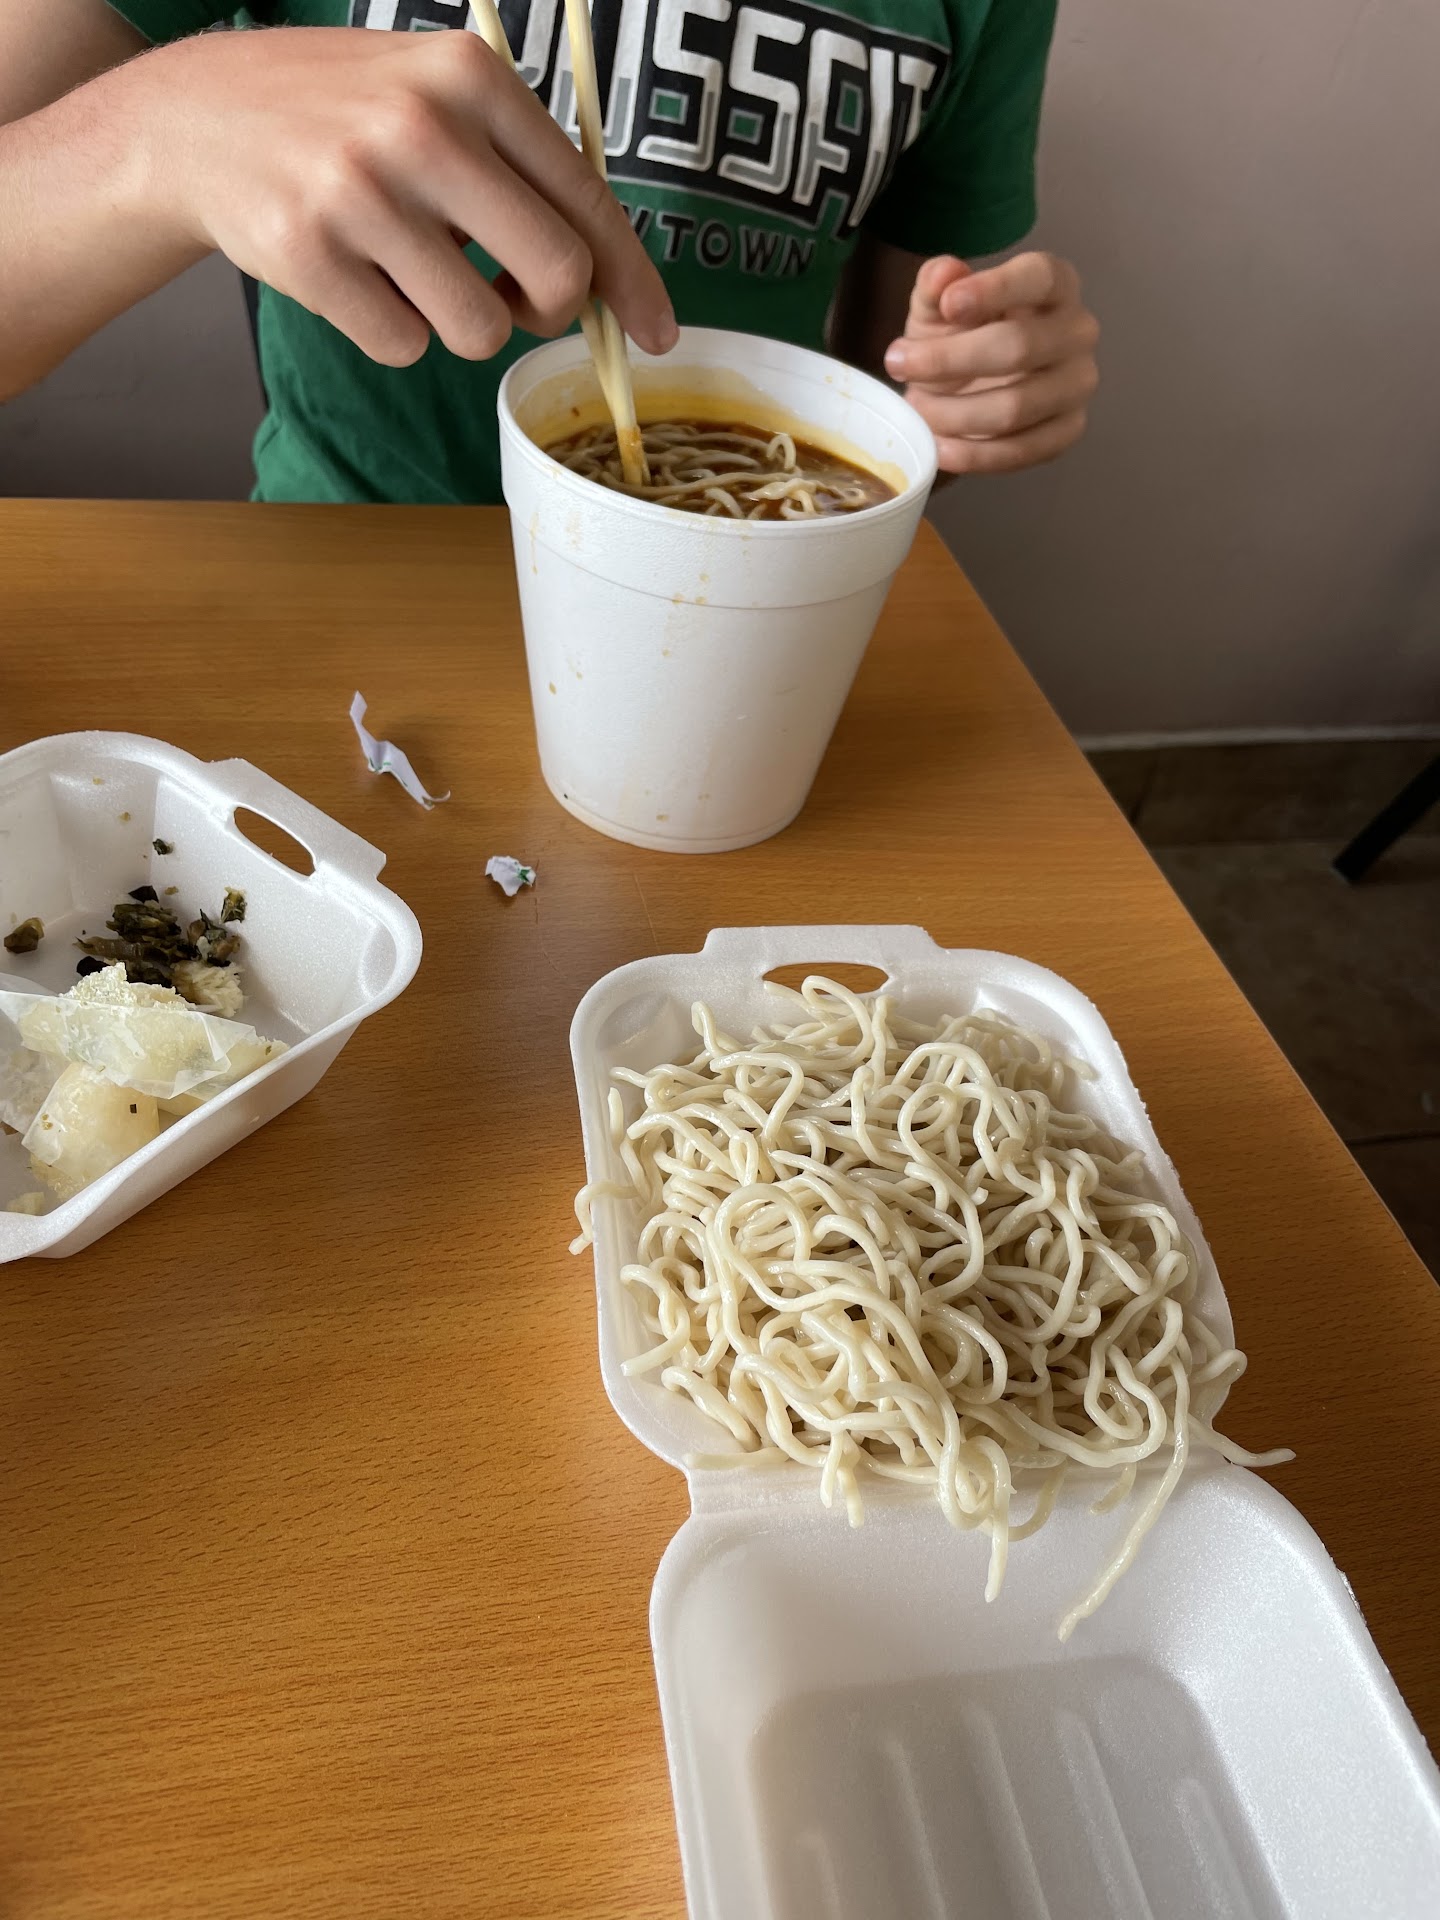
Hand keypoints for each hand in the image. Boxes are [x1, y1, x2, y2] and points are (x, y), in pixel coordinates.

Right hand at [135, 27, 675, 367]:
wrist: (197, 117)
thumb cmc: (342, 117)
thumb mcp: (433, 95)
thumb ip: (518, 167)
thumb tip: (605, 275)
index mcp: (471, 77)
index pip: (588, 201)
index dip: (632, 281)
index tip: (658, 331)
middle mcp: (422, 126)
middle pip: (556, 276)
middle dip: (546, 311)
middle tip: (511, 301)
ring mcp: (361, 191)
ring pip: (479, 330)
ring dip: (458, 324)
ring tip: (410, 271)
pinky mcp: (310, 254)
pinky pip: (404, 346)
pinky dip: (391, 332)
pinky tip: (355, 276)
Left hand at [883, 252, 1097, 474]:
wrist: (968, 387)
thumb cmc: (958, 335)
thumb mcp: (937, 306)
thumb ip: (935, 285)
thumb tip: (943, 274)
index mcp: (1055, 284)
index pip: (1039, 277)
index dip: (995, 289)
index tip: (948, 305)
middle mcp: (1078, 331)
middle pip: (1020, 346)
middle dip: (948, 361)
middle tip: (898, 364)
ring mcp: (1077, 384)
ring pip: (1016, 407)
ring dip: (954, 414)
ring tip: (916, 410)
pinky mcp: (1068, 430)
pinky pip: (1022, 451)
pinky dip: (974, 455)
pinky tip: (939, 446)